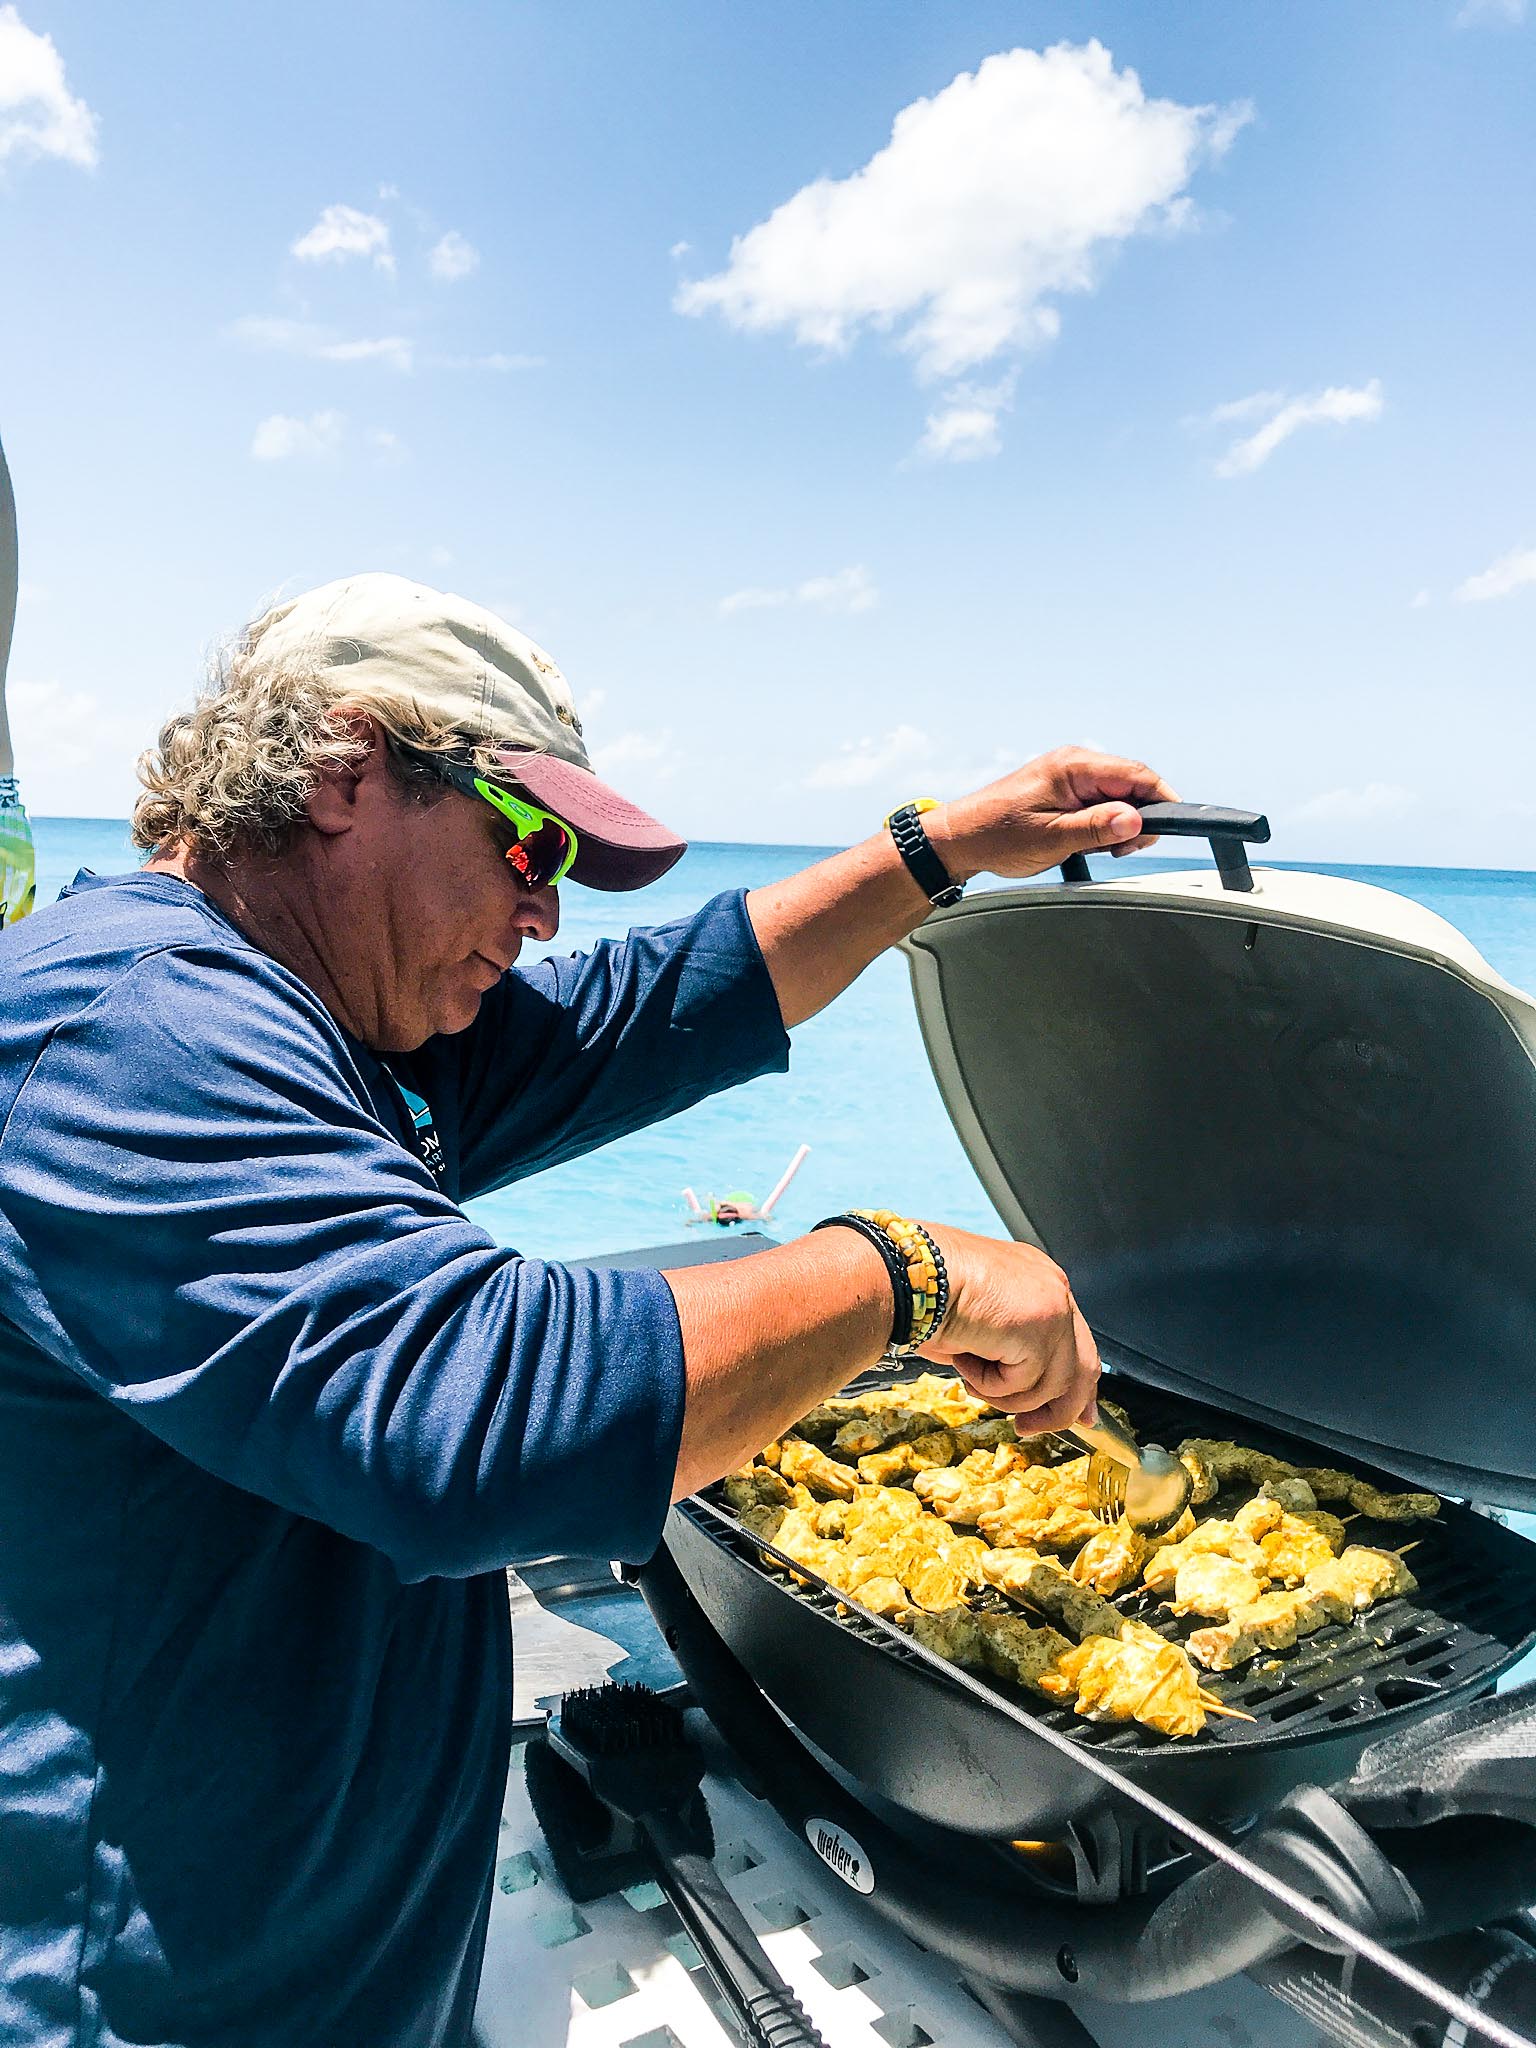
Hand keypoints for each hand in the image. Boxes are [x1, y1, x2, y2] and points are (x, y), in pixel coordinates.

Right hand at [917, 1224, 1099, 1433]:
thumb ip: (1008, 1353)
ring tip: (969, 1376)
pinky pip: (1026, 1384)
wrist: (912, 1276)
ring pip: (1053, 1385)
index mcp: (1038, 1281)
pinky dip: (991, 1384)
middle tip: (1027, 1428)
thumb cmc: (925, 1293)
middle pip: (1083, 1367)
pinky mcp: (1041, 1329)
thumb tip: (1021, 1396)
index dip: (1076, 1384)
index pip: (1076, 1341)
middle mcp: (1053, 1289)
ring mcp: (1053, 1309)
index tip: (1078, 1416)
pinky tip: (966, 1360)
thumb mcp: (977, 1325)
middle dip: (1060, 1409)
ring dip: (1005, 1394)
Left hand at [927, 745, 1177, 882]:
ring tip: (1093, 848)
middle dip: (1137, 819)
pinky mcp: (1064, 792)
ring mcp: (1069, 777)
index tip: (1170, 827)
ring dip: (1117, 825)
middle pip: (1132, 786)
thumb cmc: (996, 835)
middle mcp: (1074, 764)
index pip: (1137, 774)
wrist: (960, 839)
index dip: (1161, 801)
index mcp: (1074, 766)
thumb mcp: (1052, 838)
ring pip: (1117, 797)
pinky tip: (1084, 843)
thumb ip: (1097, 828)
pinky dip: (1101, 825)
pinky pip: (1099, 804)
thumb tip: (1136, 819)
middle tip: (1119, 849)